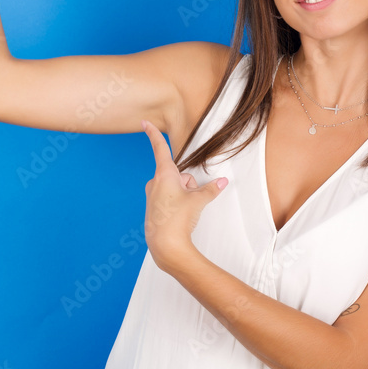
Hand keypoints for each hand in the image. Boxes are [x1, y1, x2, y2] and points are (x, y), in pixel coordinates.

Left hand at [140, 119, 227, 272]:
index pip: (159, 149)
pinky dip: (177, 203)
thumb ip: (211, 189)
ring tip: (185, 210)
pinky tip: (179, 217)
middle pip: (177, 174)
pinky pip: (169, 199)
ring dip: (183, 194)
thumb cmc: (178, 220)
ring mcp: (152, 196)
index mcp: (164, 175)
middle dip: (188, 183)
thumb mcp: (198, 201)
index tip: (144, 122)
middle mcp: (154, 183)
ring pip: (174, 187)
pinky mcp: (153, 208)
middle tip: (191, 199)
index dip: (153, 134)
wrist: (165, 246)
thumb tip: (223, 182)